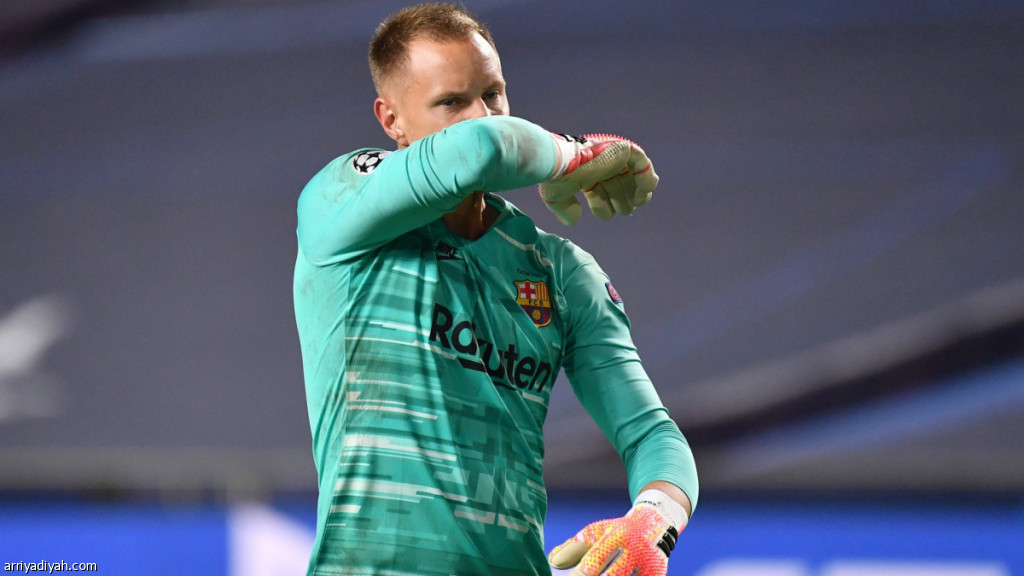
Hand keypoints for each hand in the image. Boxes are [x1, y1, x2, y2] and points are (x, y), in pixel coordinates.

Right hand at [540, 133, 658, 224]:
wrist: (562, 162)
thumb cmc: (558, 178)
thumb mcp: (556, 197)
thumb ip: (565, 208)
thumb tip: (573, 220)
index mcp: (585, 174)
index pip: (599, 191)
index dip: (604, 205)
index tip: (605, 214)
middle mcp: (599, 165)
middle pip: (618, 186)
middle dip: (622, 201)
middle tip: (623, 210)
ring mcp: (612, 157)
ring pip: (631, 176)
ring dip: (636, 192)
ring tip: (636, 202)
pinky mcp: (622, 149)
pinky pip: (641, 163)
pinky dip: (646, 178)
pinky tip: (643, 192)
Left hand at [548, 501, 680, 575]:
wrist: (656, 524)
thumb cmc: (617, 531)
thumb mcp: (596, 532)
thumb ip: (574, 547)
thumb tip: (553, 562)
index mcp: (617, 536)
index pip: (595, 560)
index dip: (581, 574)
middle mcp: (635, 551)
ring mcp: (648, 566)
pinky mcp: (657, 575)